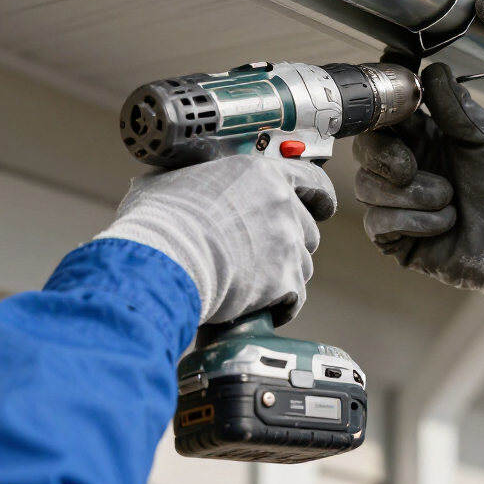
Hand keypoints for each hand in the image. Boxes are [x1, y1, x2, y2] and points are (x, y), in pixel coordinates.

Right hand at [98, 156, 335, 325]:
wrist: (165, 258)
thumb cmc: (162, 218)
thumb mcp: (174, 180)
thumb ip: (193, 180)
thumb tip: (176, 185)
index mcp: (263, 174)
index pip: (312, 180)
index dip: (317, 197)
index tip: (321, 207)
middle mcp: (282, 205)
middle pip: (307, 229)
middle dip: (290, 243)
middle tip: (260, 255)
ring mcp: (287, 243)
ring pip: (302, 265)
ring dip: (283, 276)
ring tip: (252, 285)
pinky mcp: (284, 280)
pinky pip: (293, 298)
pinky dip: (279, 306)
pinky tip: (257, 309)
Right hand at [353, 63, 483, 303]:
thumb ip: (454, 104)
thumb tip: (432, 69)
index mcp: (423, 138)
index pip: (383, 118)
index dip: (380, 114)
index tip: (394, 115)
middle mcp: (404, 167)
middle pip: (363, 149)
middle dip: (383, 155)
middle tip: (410, 167)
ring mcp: (396, 201)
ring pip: (367, 186)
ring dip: (413, 195)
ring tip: (449, 200)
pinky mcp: (394, 235)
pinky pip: (379, 221)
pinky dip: (416, 221)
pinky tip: (444, 222)